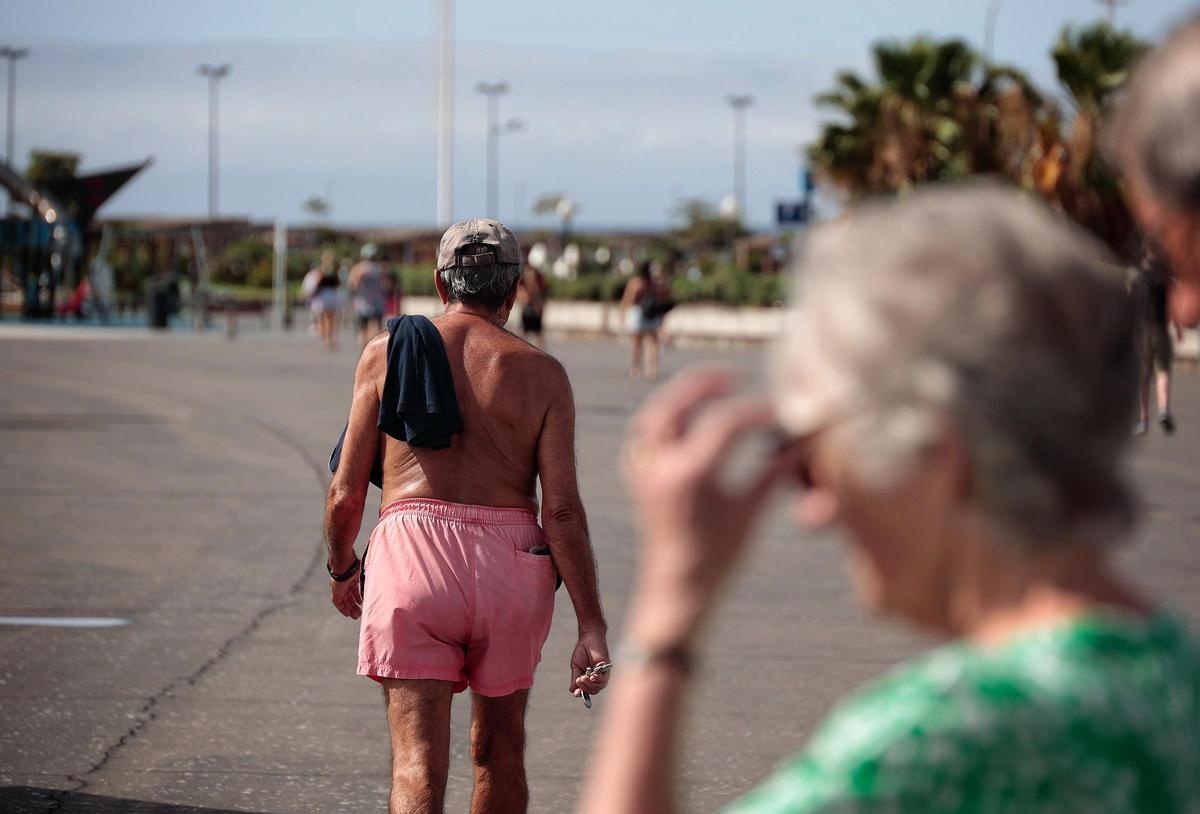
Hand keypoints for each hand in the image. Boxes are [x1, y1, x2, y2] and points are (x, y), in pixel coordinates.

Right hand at [330, 573, 362, 619]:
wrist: (345, 566)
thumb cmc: (339, 580)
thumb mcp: (336, 595)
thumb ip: (339, 604)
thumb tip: (346, 612)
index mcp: (336, 592)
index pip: (341, 603)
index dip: (345, 610)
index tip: (350, 615)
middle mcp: (342, 588)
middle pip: (347, 600)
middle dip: (352, 608)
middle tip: (357, 615)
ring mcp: (349, 584)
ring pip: (353, 596)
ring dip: (356, 603)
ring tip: (360, 610)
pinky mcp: (355, 579)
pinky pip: (358, 589)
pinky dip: (360, 595)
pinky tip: (362, 601)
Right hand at [570, 629, 610, 697]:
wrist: (588, 639)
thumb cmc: (582, 651)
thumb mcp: (576, 667)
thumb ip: (575, 679)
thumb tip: (572, 691)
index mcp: (589, 678)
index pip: (587, 690)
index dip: (582, 693)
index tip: (576, 693)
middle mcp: (597, 677)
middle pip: (593, 690)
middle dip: (585, 688)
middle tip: (579, 680)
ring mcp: (602, 673)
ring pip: (598, 687)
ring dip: (590, 684)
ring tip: (583, 677)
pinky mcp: (607, 668)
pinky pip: (604, 679)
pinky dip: (597, 680)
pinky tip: (592, 676)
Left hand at [622, 369, 803, 645]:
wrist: (676, 591)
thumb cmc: (720, 556)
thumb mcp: (750, 510)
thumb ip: (775, 471)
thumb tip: (803, 442)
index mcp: (690, 474)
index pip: (726, 421)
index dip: (756, 411)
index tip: (778, 412)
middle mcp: (660, 467)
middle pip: (676, 403)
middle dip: (705, 384)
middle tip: (732, 378)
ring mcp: (643, 471)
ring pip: (653, 414)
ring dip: (679, 396)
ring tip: (708, 390)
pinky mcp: (637, 478)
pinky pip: (642, 435)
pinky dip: (662, 418)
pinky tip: (684, 418)